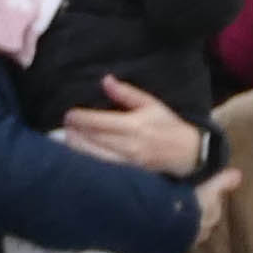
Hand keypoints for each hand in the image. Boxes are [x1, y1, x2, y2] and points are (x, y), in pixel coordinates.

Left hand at [58, 78, 209, 178]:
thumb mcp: (151, 104)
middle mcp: (128, 144)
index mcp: (133, 125)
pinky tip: (78, 152)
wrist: (187, 153)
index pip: (98, 122)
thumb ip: (126, 93)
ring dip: (76, 146)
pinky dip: (86, 158)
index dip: (79, 118)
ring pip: (91, 155)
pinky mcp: (126, 172)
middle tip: (65, 124)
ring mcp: (126, 161)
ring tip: (68, 136)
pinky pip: (100, 166)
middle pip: (91, 139)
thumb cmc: (167, 125)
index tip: (69, 113)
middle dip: (73, 131)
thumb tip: (105, 80)